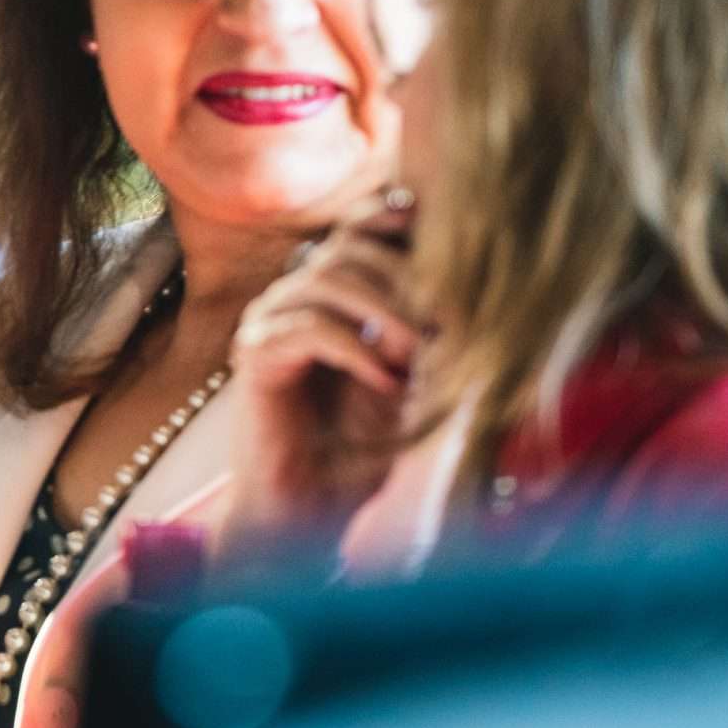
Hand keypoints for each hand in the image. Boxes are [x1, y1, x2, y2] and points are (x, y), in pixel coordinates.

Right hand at [224, 191, 428, 547]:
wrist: (309, 509)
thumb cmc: (361, 450)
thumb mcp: (412, 385)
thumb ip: (431, 338)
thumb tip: (471, 290)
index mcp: (330, 294)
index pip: (357, 230)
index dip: (392, 217)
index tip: (442, 229)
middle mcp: (294, 297)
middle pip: (348, 247)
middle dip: (405, 277)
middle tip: (448, 320)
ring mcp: (271, 322)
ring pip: (328, 279)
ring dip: (385, 311)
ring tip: (418, 353)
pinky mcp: (256, 356)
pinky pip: (309, 328)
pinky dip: (357, 349)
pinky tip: (386, 381)